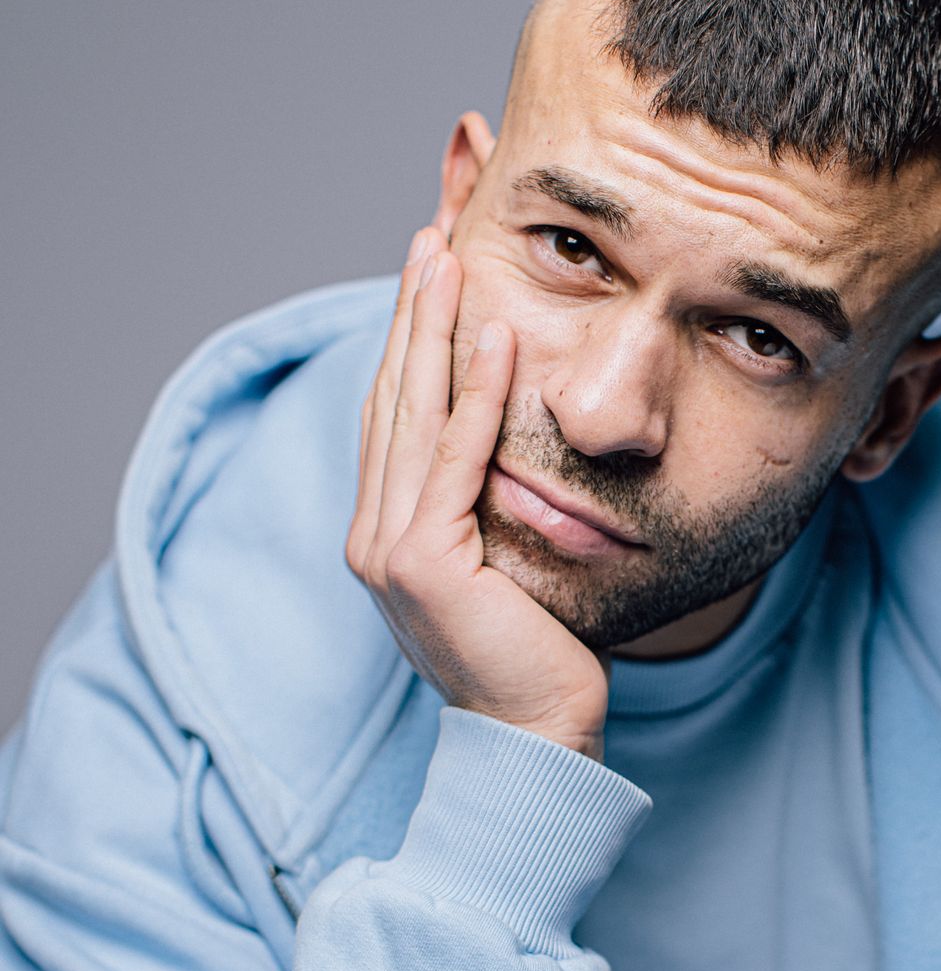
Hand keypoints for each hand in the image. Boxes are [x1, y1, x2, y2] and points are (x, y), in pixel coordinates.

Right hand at [346, 229, 613, 761]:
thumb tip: (511, 449)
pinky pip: (456, 460)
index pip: (395, 415)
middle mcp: (373, 535)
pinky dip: (476, 394)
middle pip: (393, 400)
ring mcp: (389, 550)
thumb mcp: (505, 563)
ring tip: (445, 255)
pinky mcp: (424, 564)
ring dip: (429, 328)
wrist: (535, 736)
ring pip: (413, 415)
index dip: (407, 339)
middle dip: (409, 312)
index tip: (429, 270)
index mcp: (385, 534)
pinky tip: (492, 336)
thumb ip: (487, 507)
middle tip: (428, 234)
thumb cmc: (536, 656)